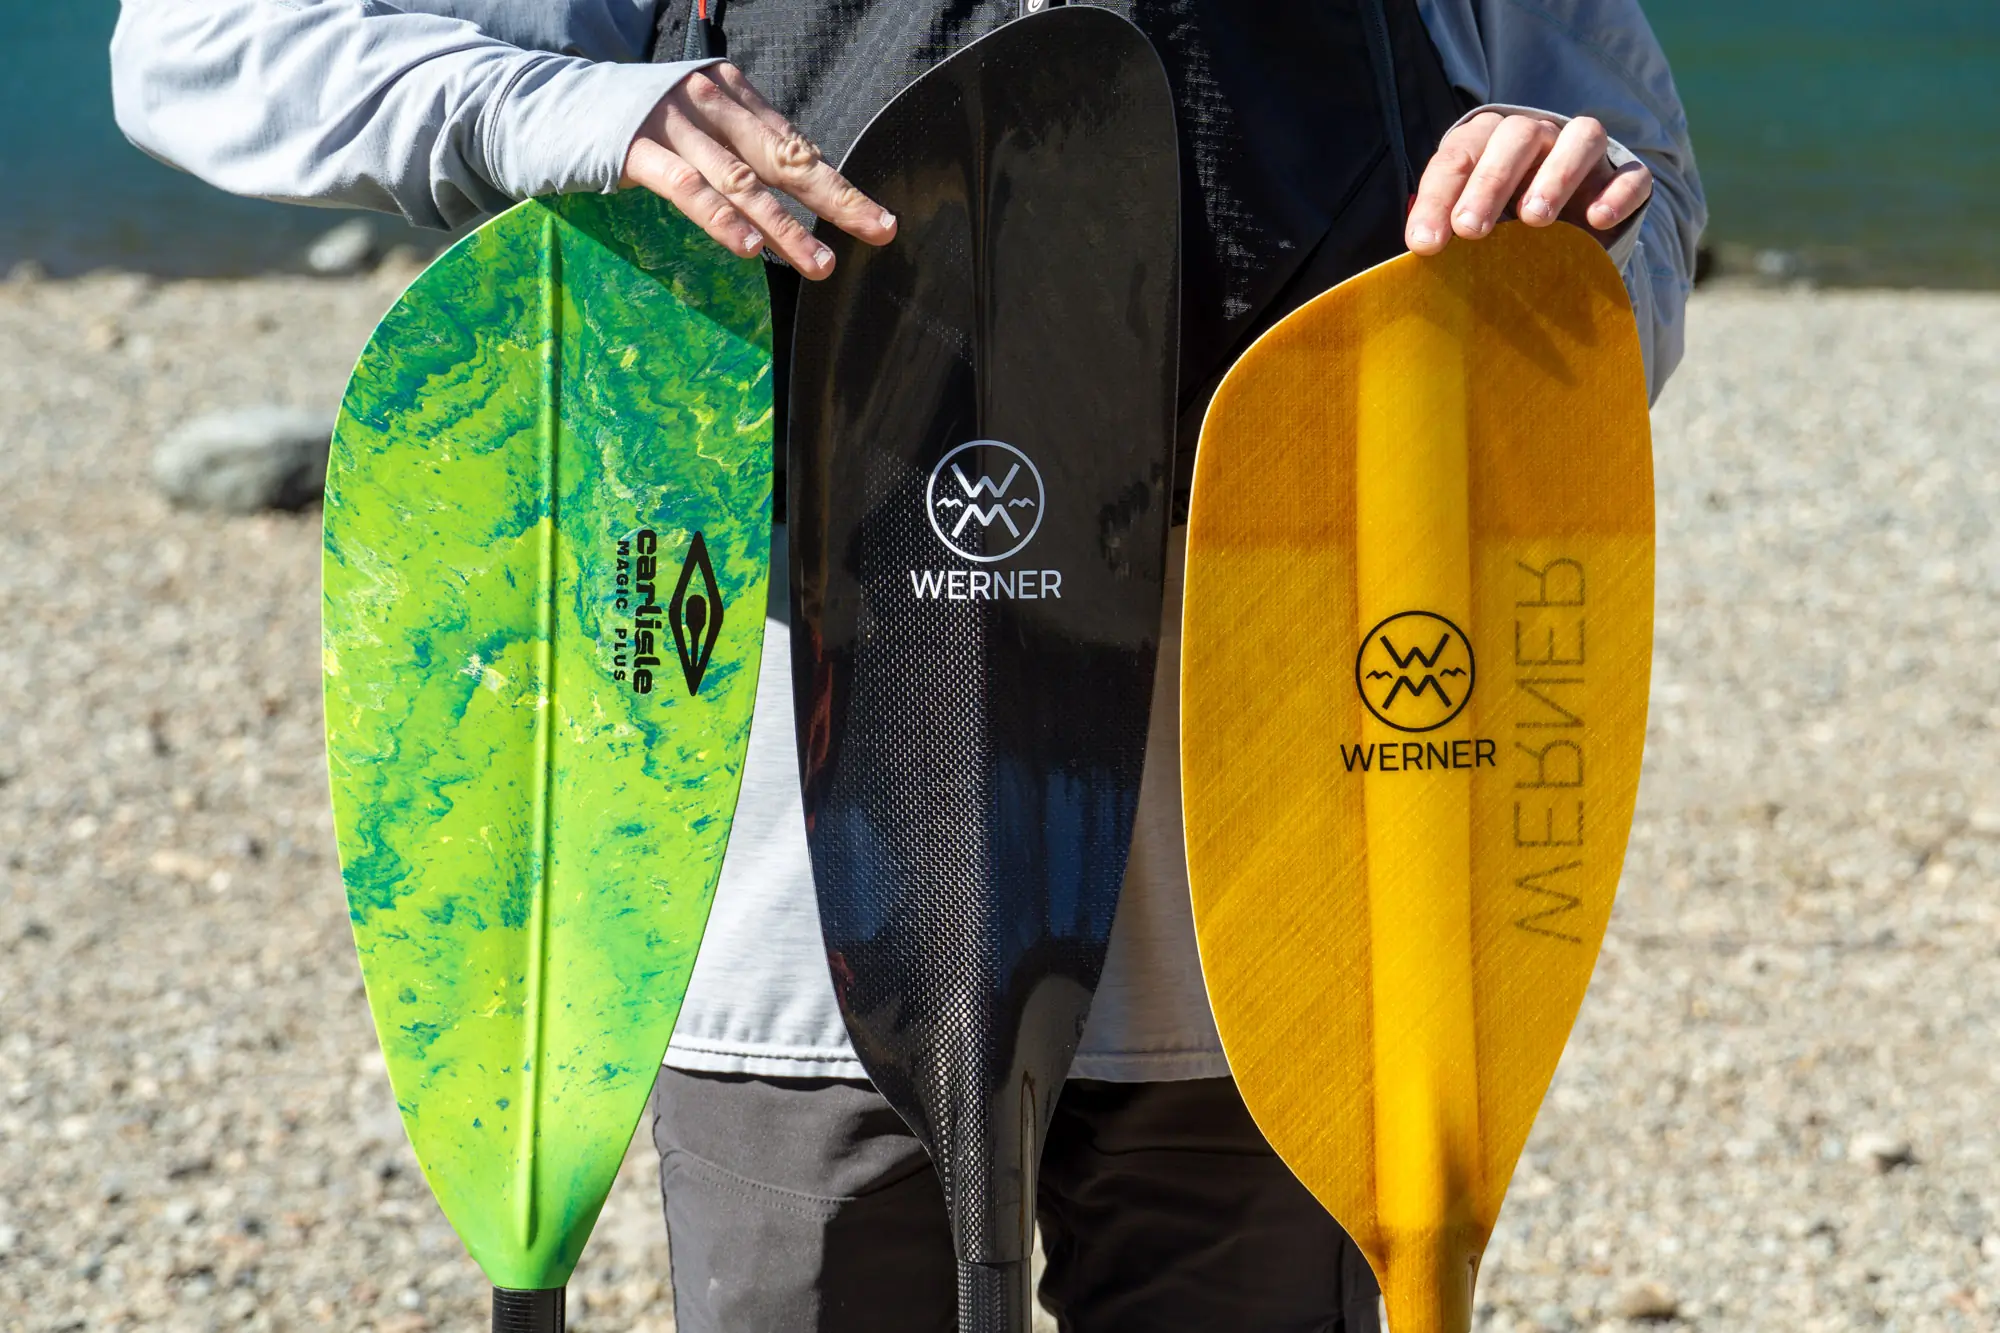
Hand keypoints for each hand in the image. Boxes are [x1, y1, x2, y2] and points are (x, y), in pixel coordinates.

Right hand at [622, 64, 895, 277]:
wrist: (551, 104)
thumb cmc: (635, 124)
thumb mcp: (698, 123)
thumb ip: (743, 145)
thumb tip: (800, 178)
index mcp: (734, 94)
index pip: (796, 144)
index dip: (837, 184)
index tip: (876, 220)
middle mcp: (712, 103)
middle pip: (784, 158)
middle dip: (835, 199)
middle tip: (876, 231)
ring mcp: (675, 125)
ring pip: (742, 181)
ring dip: (784, 226)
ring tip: (818, 264)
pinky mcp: (637, 150)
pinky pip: (688, 189)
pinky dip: (720, 219)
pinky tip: (748, 247)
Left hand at [1405, 111, 1651, 255]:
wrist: (1566, 233)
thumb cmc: (1499, 227)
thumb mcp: (1467, 226)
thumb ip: (1445, 230)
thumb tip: (1419, 249)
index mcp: (1487, 142)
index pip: (1458, 157)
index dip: (1438, 198)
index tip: (1426, 244)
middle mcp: (1537, 136)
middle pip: (1516, 136)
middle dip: (1490, 182)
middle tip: (1471, 230)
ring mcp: (1584, 154)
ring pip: (1580, 137)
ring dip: (1556, 174)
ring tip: (1535, 219)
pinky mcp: (1624, 177)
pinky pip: (1630, 174)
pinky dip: (1617, 192)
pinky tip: (1597, 220)